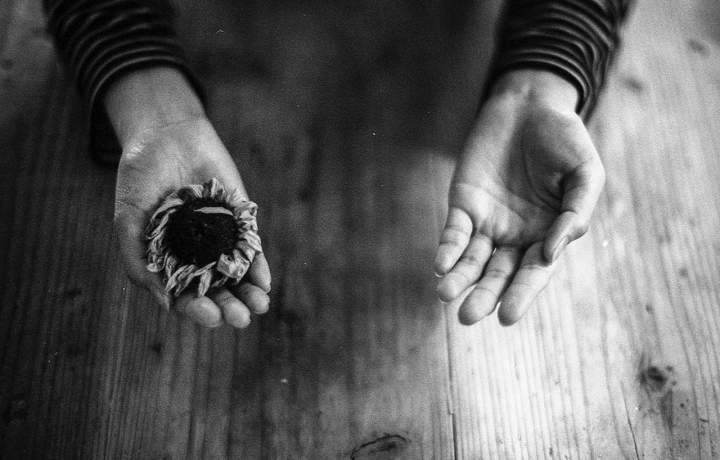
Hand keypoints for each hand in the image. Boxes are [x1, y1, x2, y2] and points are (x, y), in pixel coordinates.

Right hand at [107, 68, 270, 328]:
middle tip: (239, 318)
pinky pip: (251, 249)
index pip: (184, 295)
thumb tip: (166, 303)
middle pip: (215, 291)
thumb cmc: (139, 178)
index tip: (209, 315)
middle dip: (228, 307)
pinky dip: (259, 267)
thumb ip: (140, 261)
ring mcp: (219, 239)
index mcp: (167, 261)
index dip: (196, 309)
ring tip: (258, 307)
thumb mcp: (129, 220)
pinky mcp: (240, 221)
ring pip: (236, 275)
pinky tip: (265, 283)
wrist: (166, 135)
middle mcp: (194, 256)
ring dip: (248, 294)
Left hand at [434, 70, 604, 325]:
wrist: (531, 104)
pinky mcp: (464, 203)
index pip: (532, 273)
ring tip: (446, 295)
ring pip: (471, 259)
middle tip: (468, 317)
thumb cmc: (565, 140)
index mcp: (547, 236)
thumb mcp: (585, 175)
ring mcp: (488, 221)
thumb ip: (574, 214)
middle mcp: (515, 236)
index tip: (508, 318)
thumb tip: (551, 254)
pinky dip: (447, 248)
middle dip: (483, 295)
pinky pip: (454, 231)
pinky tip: (441, 264)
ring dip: (458, 278)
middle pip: (497, 274)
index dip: (521, 295)